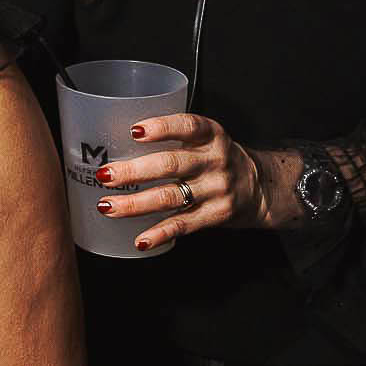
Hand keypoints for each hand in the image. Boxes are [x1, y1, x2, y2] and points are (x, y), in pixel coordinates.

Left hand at [92, 113, 298, 251]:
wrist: (259, 188)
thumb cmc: (217, 158)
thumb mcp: (206, 139)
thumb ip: (174, 137)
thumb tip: (116, 141)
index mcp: (211, 135)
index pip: (187, 126)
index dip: (161, 127)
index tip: (134, 131)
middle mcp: (215, 161)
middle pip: (171, 164)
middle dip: (134, 171)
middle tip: (105, 175)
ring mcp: (216, 190)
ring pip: (171, 196)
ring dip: (135, 204)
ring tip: (107, 206)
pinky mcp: (216, 215)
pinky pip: (183, 225)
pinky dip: (160, 233)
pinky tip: (140, 239)